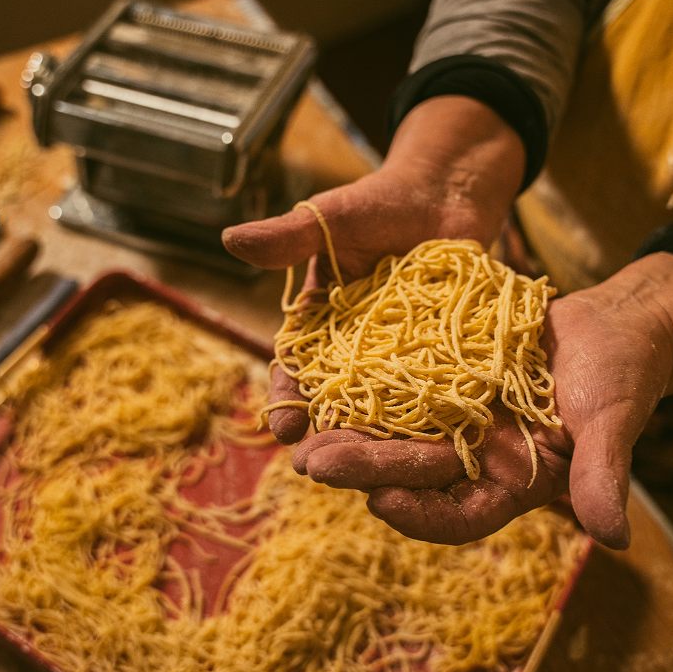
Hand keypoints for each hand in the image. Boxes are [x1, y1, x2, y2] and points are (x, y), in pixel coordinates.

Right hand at [223, 95, 525, 441]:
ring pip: (386, 406)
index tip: (286, 427)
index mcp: (318, 325)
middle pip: (337, 400)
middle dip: (328, 436)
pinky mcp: (443, 356)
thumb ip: (288, 237)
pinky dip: (434, 418)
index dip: (288, 396)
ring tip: (378, 476)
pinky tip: (438, 449)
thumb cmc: (378, 204)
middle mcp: (355, 350)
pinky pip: (437, 391)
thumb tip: (228, 239)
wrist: (444, 195)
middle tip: (324, 472)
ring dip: (378, 440)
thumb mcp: (330, 218)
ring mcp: (400, 357)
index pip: (295, 368)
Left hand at [289, 253, 672, 548]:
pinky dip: (370, 381)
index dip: (421, 514)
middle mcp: (478, 456)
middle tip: (312, 462)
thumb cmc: (624, 377)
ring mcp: (460, 417)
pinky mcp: (448, 376)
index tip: (380, 502)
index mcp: (514, 481)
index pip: (460, 515)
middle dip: (365, 468)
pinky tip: (330, 373)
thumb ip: (605, 475)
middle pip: (414, 472)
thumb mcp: (613, 422)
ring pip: (398, 430)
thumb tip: (614, 539)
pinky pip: (404, 383)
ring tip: (301, 427)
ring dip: (353, 429)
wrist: (613, 324)